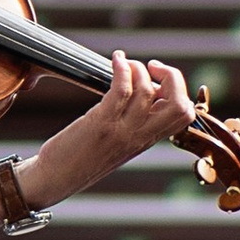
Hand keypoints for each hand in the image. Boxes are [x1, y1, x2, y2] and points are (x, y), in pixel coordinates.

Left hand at [20, 53, 193, 210]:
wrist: (55, 179)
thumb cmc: (80, 157)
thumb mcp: (116, 143)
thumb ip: (134, 123)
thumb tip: (143, 92)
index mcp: (146, 141)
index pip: (185, 116)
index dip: (180, 90)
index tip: (159, 79)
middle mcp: (139, 137)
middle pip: (179, 105)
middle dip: (172, 77)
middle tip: (151, 68)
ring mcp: (121, 131)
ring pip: (147, 91)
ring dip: (138, 67)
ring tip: (123, 63)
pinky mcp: (100, 123)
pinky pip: (121, 89)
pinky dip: (122, 68)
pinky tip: (115, 61)